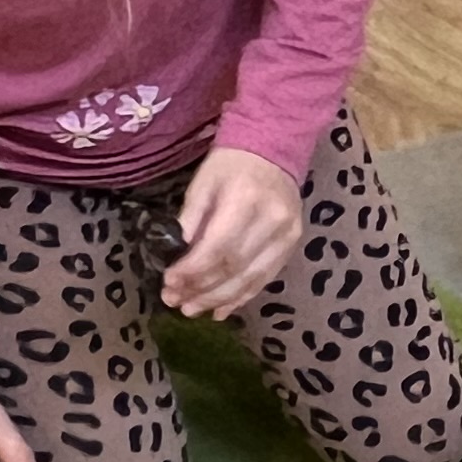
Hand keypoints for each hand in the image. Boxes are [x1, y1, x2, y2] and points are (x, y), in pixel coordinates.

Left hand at [159, 148, 301, 319]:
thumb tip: (175, 258)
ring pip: (251, 278)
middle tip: (176, 303)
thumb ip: (190, 221)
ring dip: (220, 299)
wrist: (273, 151)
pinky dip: (242, 297)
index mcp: (246, 200)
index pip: (218, 246)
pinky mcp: (292, 246)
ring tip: (194, 311)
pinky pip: (265, 278)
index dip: (192, 270)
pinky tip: (221, 310)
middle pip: (235, 267)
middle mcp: (272, 221)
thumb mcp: (202, 185)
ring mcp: (287, 236)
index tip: (169, 284)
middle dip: (202, 289)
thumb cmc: (231, 165)